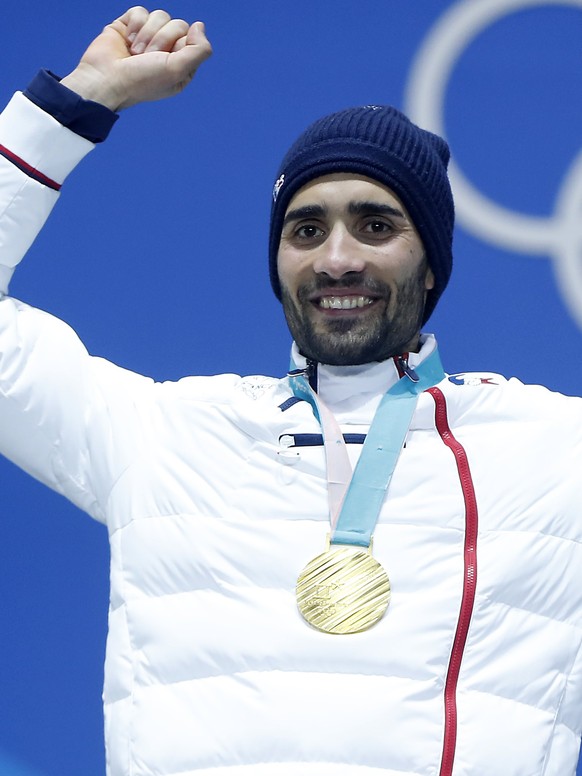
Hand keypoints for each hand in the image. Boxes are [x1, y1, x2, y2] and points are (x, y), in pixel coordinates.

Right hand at [61, 7, 211, 110]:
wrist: (107, 79)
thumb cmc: (142, 81)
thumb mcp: (178, 71)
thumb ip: (199, 50)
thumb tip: (200, 25)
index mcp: (181, 64)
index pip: (192, 38)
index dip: (179, 45)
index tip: (166, 59)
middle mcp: (166, 51)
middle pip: (178, 24)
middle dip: (161, 40)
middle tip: (147, 58)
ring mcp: (148, 38)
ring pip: (160, 15)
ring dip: (147, 35)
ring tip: (135, 52)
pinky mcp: (130, 27)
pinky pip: (140, 11)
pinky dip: (135, 25)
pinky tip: (127, 40)